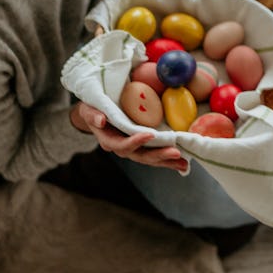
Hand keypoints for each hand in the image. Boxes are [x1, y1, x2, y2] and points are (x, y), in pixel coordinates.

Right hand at [70, 101, 187, 171]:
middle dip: (159, 156)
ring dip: (167, 161)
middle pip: (141, 156)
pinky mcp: (140, 147)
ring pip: (150, 159)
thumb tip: (101, 120)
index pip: (123, 145)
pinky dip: (167, 159)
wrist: (94, 115)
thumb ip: (92, 115)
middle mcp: (121, 148)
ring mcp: (132, 149)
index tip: (150, 134)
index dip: (136, 141)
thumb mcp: (87, 109)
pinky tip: (182, 162)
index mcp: (108, 141)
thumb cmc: (91, 109)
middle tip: (176, 153)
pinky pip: (154, 155)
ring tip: (184, 163)